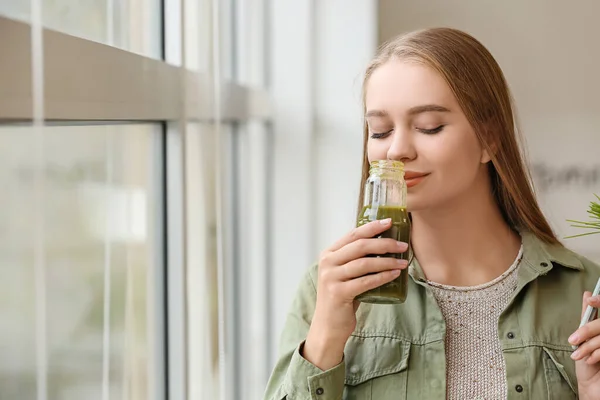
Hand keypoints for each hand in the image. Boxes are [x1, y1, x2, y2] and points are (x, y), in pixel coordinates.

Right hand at [303, 218, 408, 369]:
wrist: (328, 326)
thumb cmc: (342, 297)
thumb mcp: (345, 274)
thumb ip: (356, 259)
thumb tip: (385, 244)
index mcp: (328, 254)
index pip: (352, 234)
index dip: (371, 227)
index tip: (389, 222)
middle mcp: (327, 263)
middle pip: (359, 246)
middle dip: (384, 243)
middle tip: (402, 246)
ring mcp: (331, 278)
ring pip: (364, 263)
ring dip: (387, 261)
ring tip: (402, 262)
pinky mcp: (338, 293)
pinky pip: (366, 281)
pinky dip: (382, 277)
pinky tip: (394, 275)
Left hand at [569, 292, 599, 398]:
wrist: (594, 387)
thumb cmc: (590, 361)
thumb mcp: (585, 337)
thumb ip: (588, 317)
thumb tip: (587, 294)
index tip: (589, 299)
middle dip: (587, 330)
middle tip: (573, 340)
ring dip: (589, 346)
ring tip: (579, 355)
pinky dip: (596, 354)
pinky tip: (590, 360)